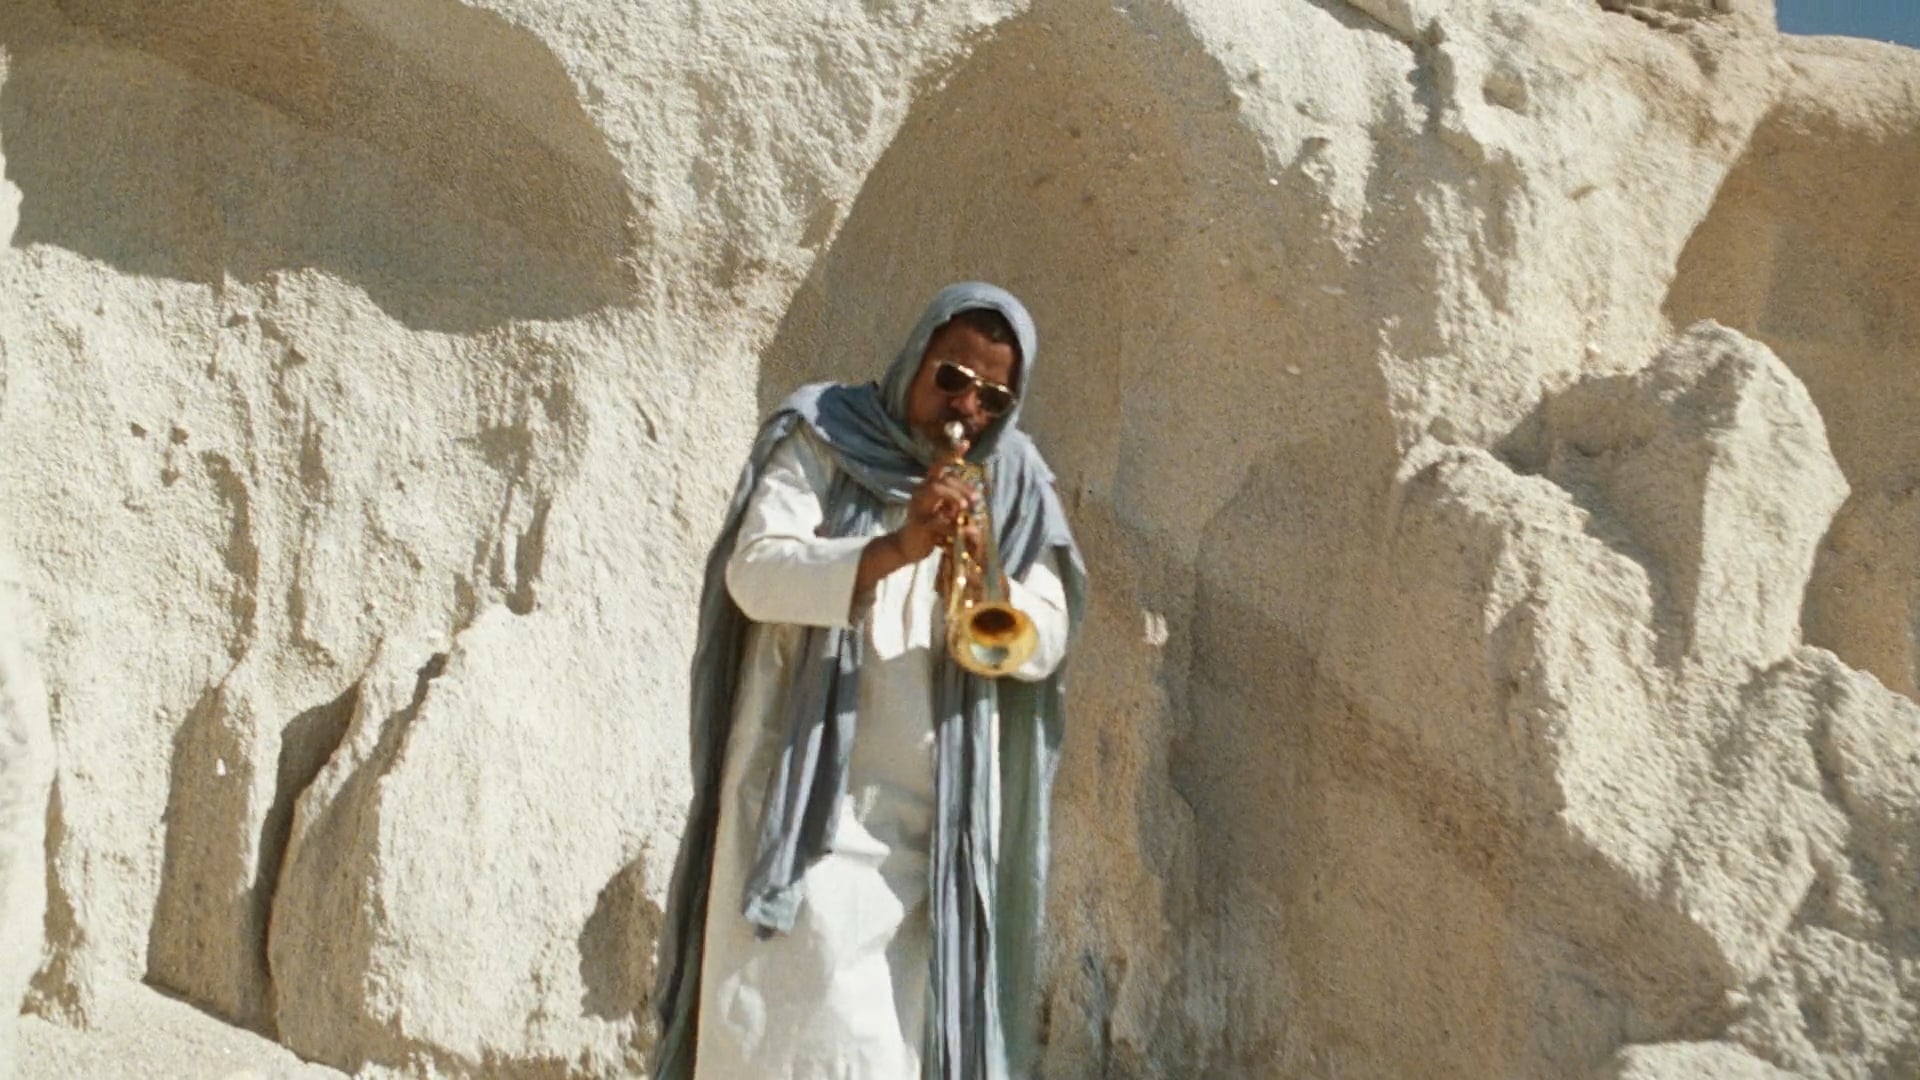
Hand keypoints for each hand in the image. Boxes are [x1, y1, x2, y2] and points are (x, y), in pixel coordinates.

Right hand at [897, 442, 977, 561]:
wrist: (907, 547)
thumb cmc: (929, 528)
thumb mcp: (945, 511)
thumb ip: (956, 502)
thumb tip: (974, 496)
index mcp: (927, 486)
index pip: (939, 465)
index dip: (952, 453)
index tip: (966, 442)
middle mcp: (920, 492)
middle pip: (942, 478)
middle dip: (962, 486)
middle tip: (975, 500)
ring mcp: (918, 507)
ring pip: (935, 490)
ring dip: (954, 496)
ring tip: (965, 508)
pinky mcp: (919, 524)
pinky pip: (938, 520)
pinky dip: (954, 525)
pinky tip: (964, 530)